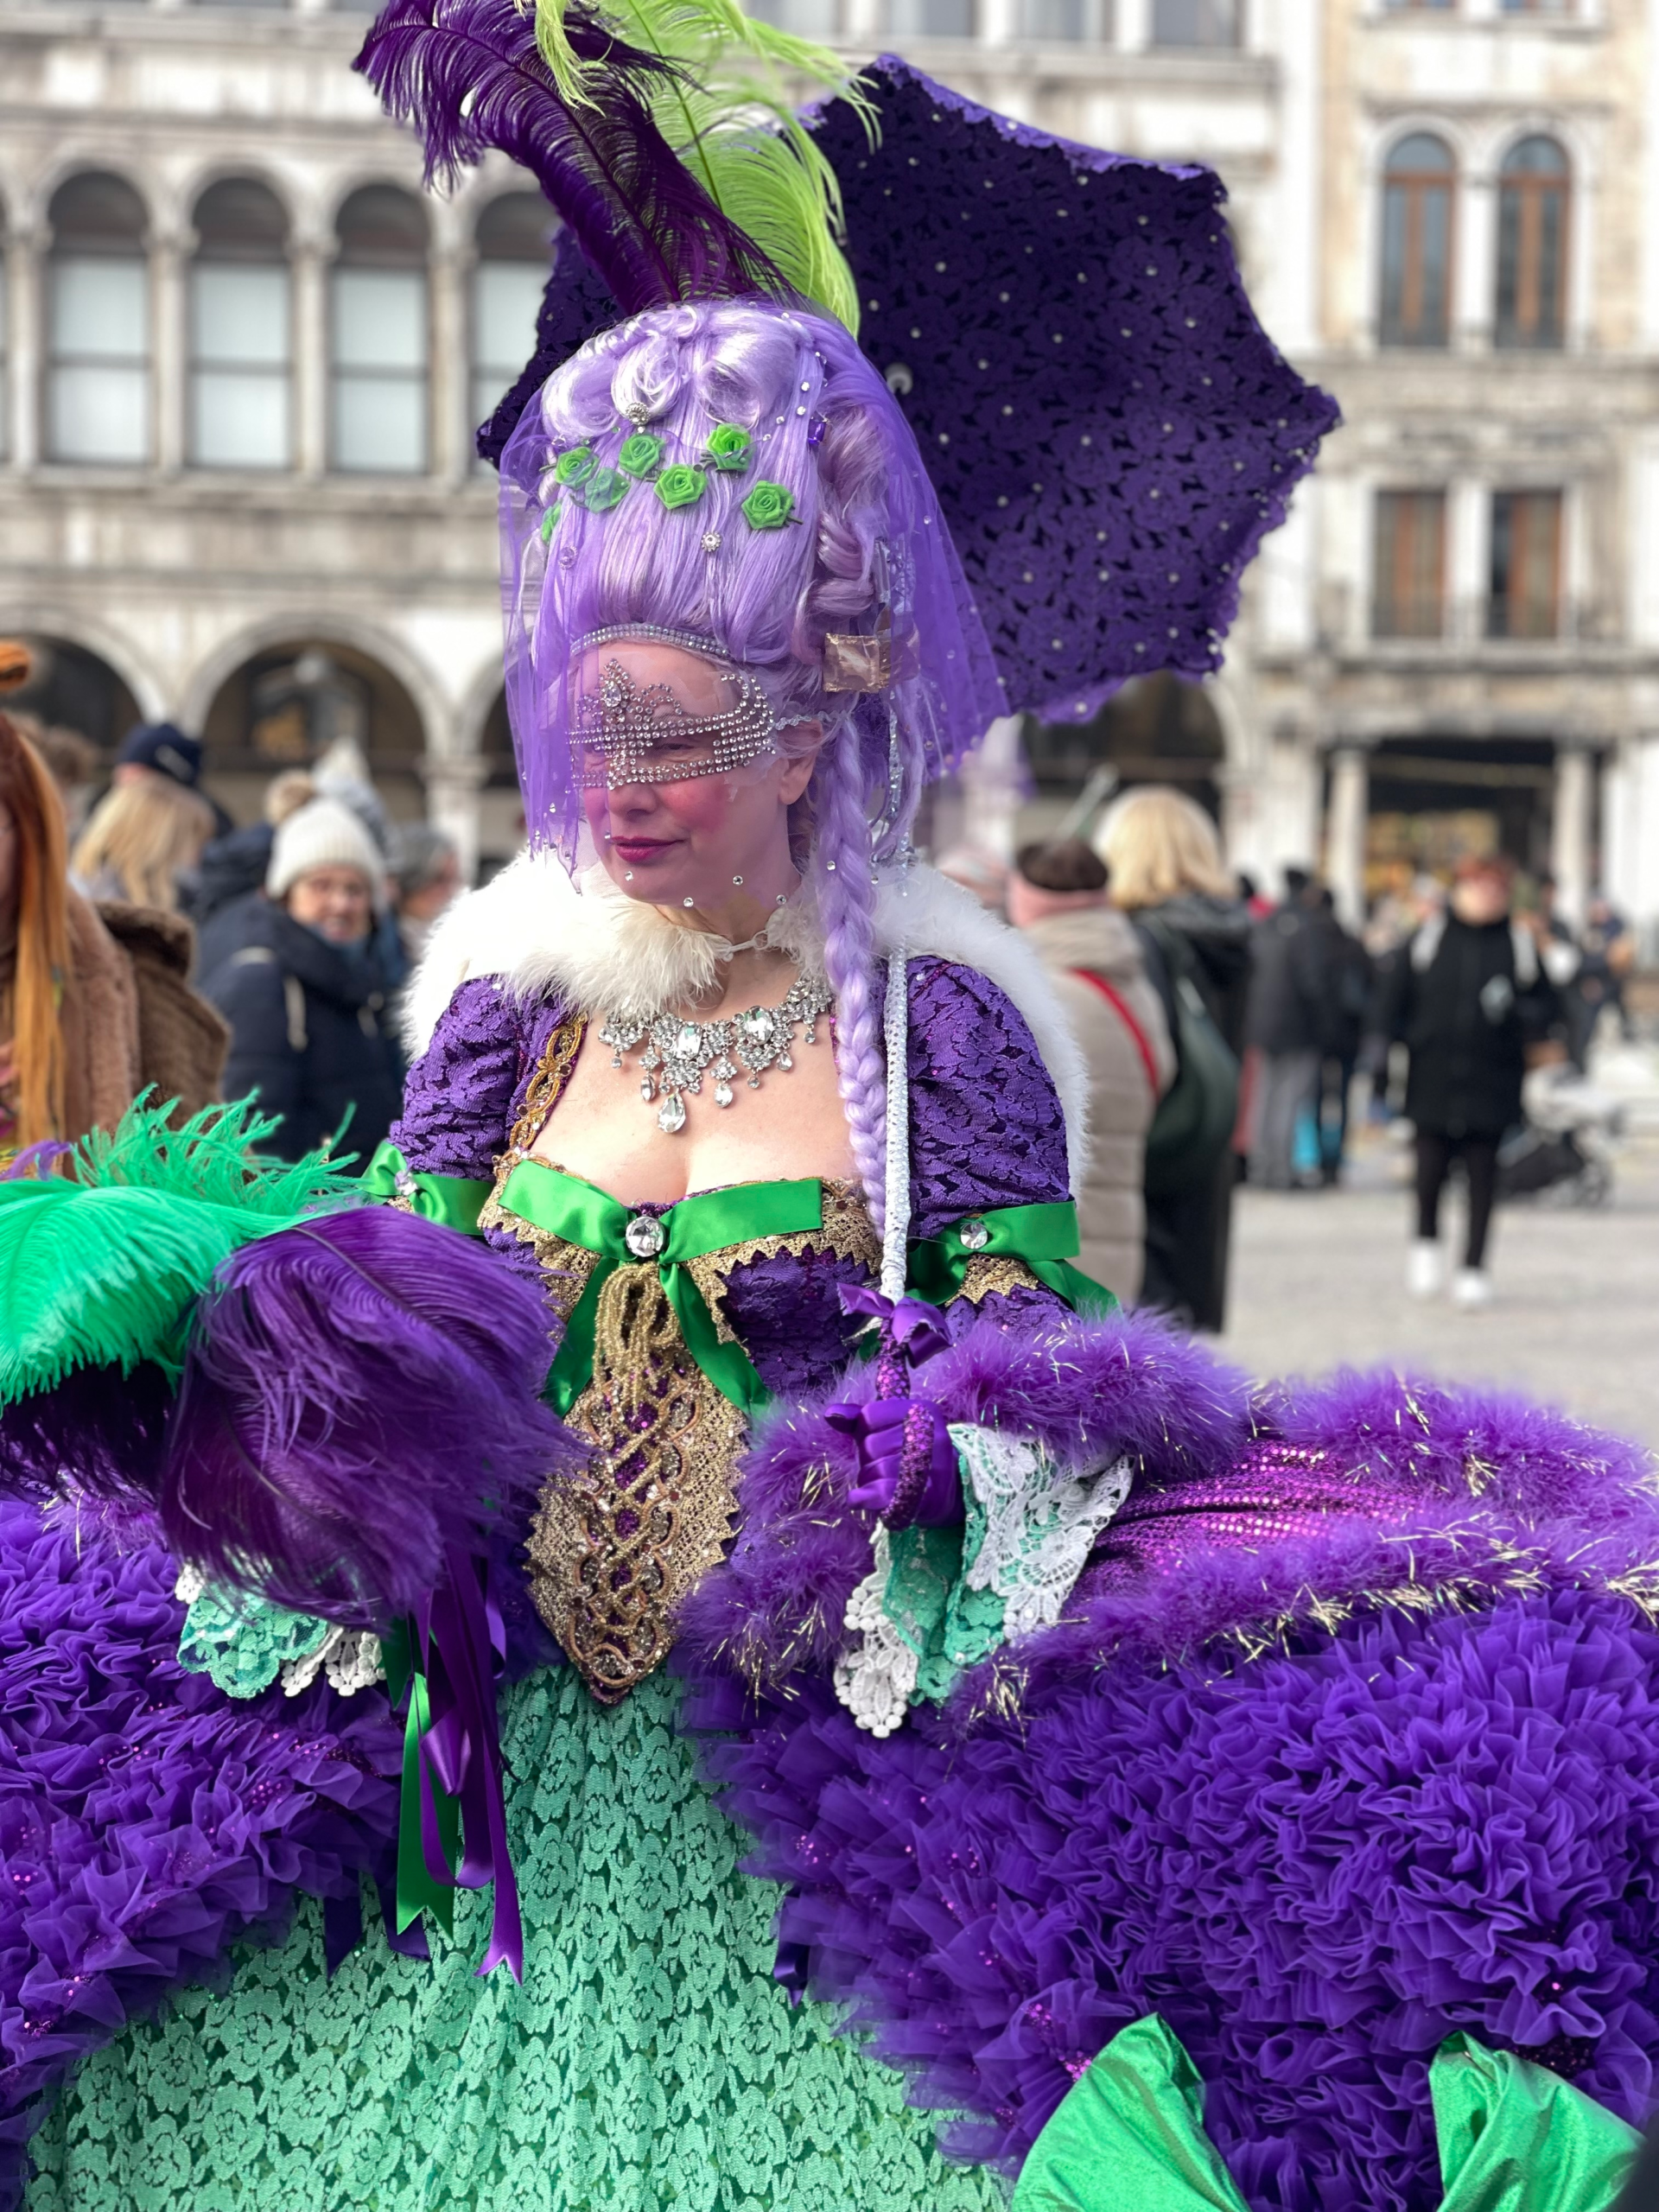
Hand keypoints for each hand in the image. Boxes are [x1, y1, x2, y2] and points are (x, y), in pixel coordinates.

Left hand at [824, 1396, 961, 1528]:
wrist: (949, 1491)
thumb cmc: (910, 1453)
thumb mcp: (889, 1428)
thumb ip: (860, 1418)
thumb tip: (832, 1413)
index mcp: (922, 1409)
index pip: (870, 1415)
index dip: (866, 1431)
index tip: (880, 1438)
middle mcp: (930, 1434)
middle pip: (871, 1444)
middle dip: (869, 1458)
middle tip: (885, 1464)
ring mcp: (930, 1465)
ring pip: (875, 1470)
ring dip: (871, 1479)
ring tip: (886, 1482)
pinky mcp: (923, 1497)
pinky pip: (884, 1493)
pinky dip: (866, 1498)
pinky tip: (858, 1499)